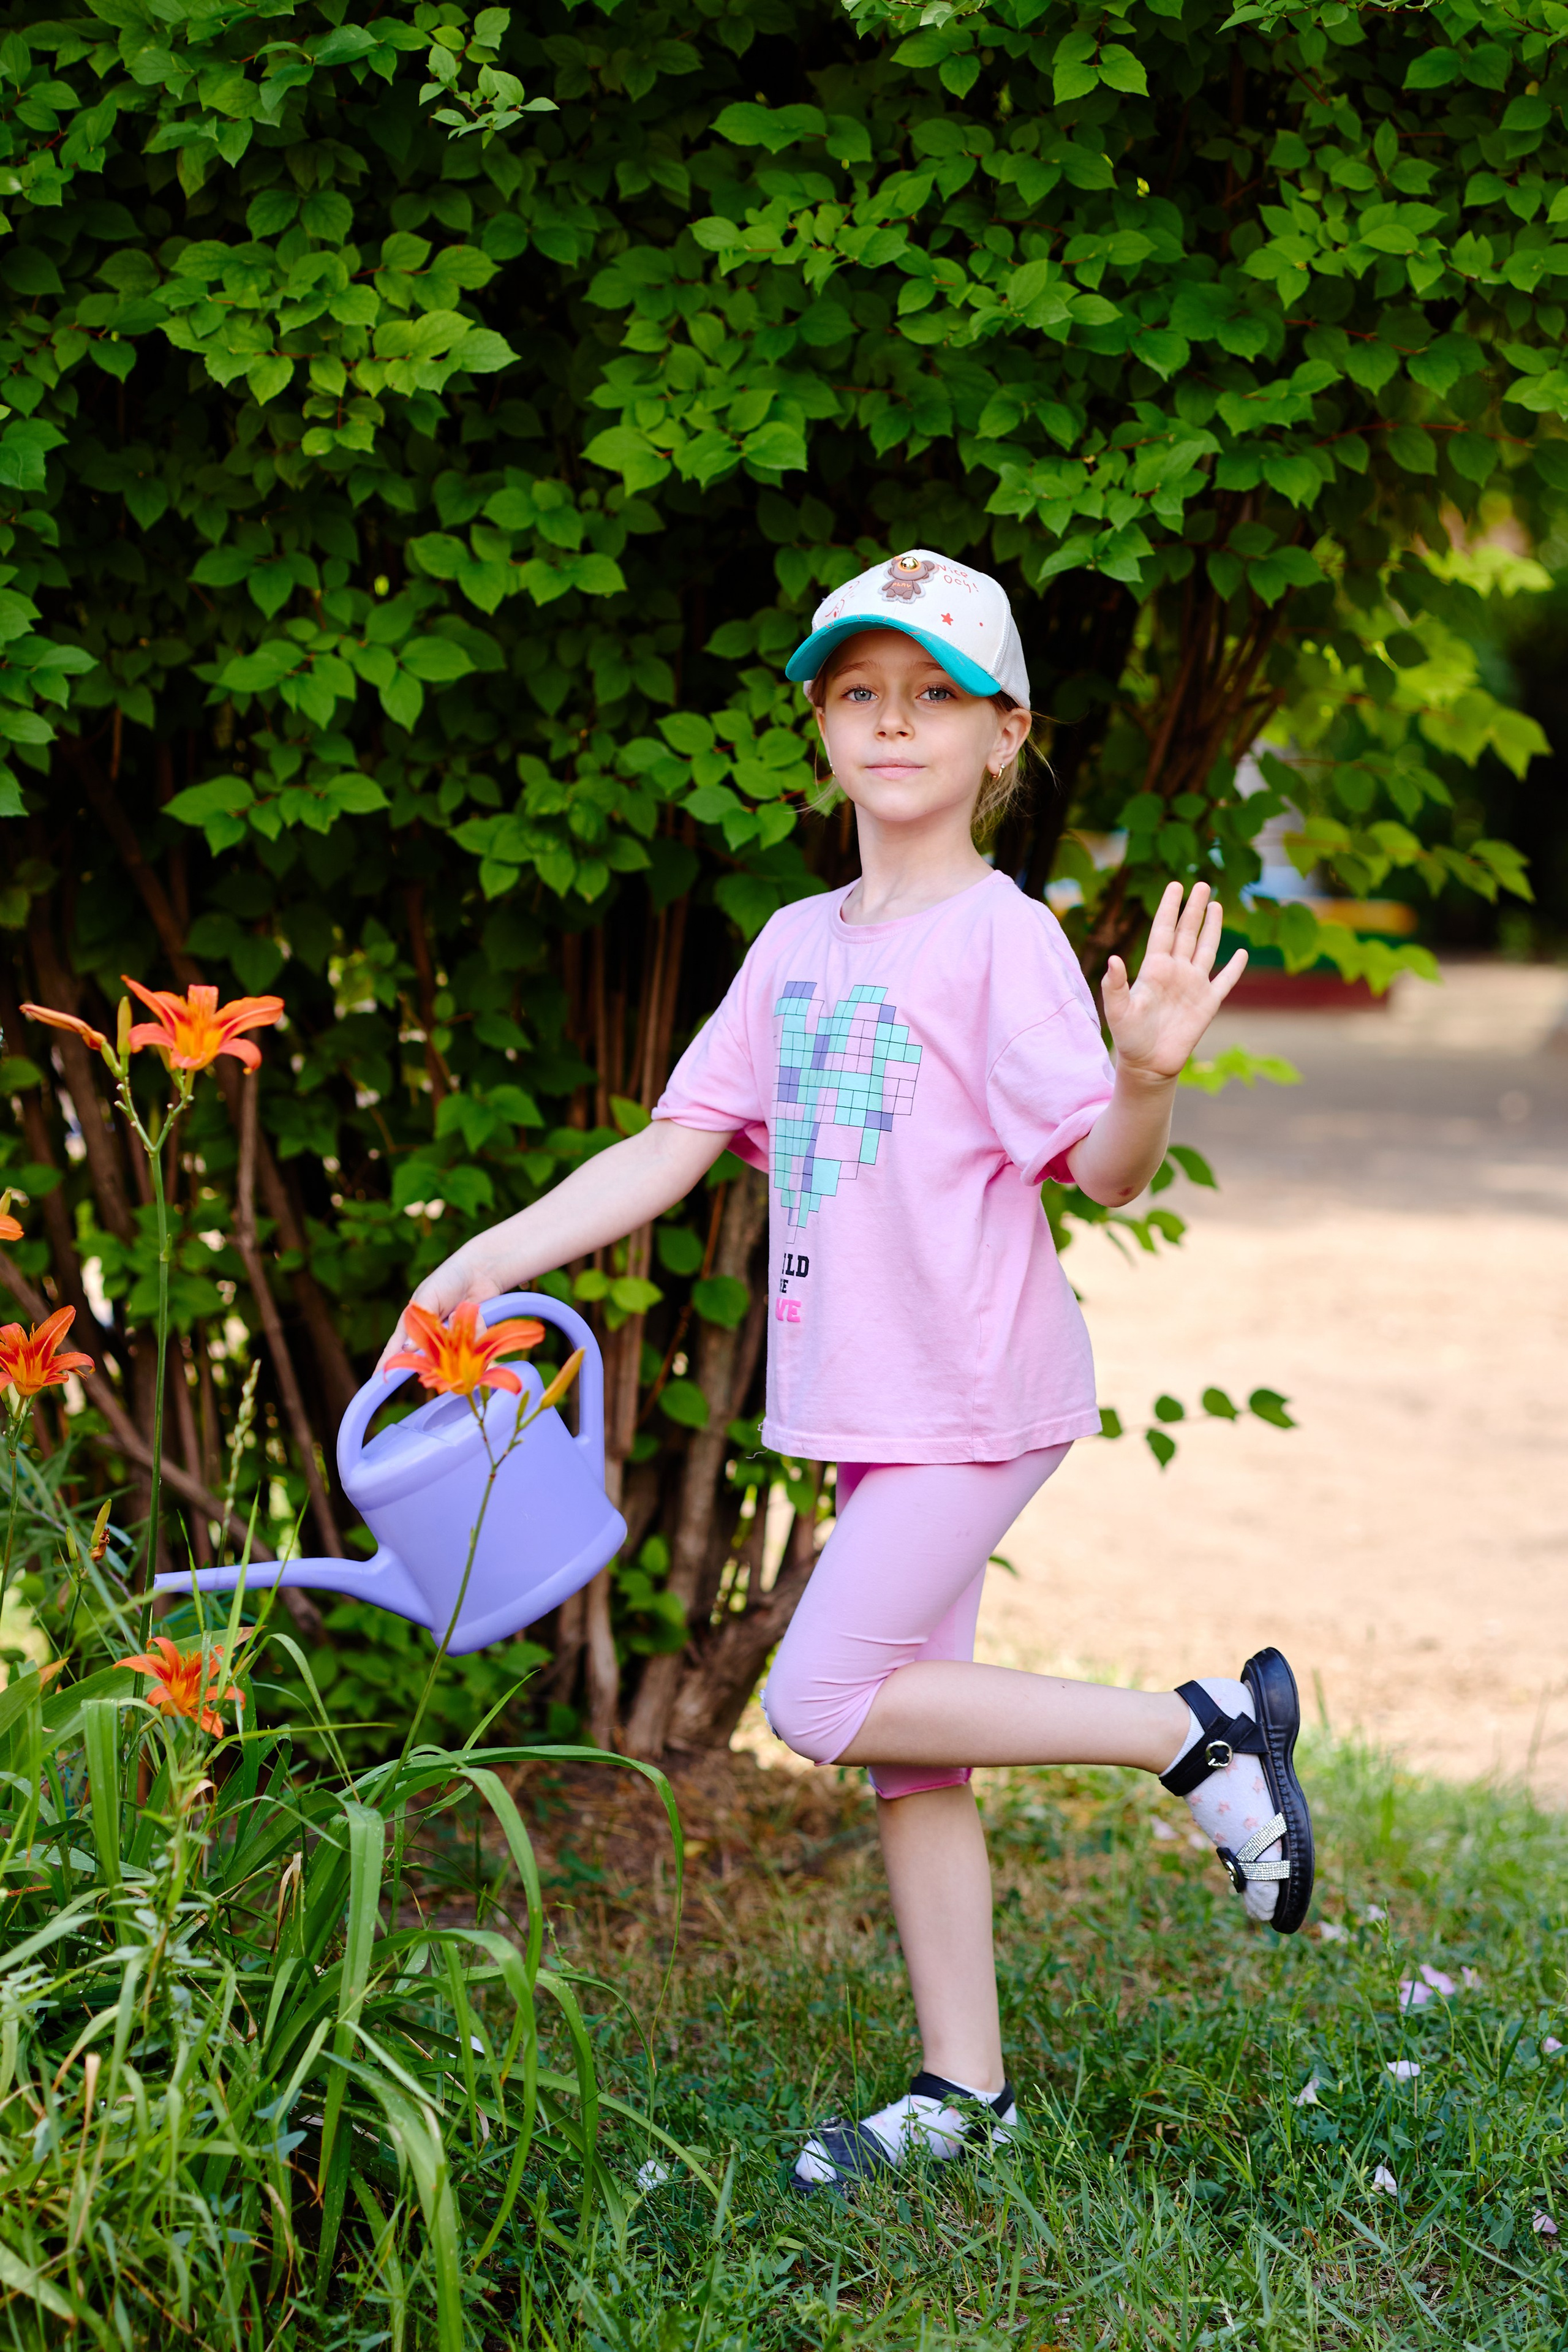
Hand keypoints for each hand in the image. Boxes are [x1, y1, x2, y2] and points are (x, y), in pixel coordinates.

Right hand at [375, 1239, 506, 1375]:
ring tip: (460, 1309)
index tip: (377, 1380)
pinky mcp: (471, 1340)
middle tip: (445, 1323)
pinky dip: (476, 1328)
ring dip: (458, 1330)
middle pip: (429, 1358)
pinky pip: (473, 1345)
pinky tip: (475, 1312)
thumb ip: (420, 1320)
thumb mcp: (429, 1295)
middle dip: (438, 1349)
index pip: (396, 1348)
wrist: (480, 1272)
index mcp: (413, 1324)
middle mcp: (431, 1337)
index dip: (387, 1363)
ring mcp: (452, 1340)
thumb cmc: (448, 1279)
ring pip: (454, 1353)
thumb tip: (407, 1348)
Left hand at [1102, 880, 1245, 1081]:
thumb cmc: (1129, 1037)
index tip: (1175, 885)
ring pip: (1206, 949)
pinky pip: (1225, 981)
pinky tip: (1241, 953)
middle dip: (1194, 909)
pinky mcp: (1208, 1004)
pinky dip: (1234, 968)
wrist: (1148, 1064)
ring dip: (1211, 928)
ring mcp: (1193, 986)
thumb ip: (1114, 985)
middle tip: (1201, 884)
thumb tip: (1113, 959)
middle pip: (1187, 933)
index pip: (1163, 930)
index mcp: (1154, 969)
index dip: (1169, 908)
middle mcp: (1175, 972)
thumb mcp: (1117, 1011)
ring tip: (1215, 904)